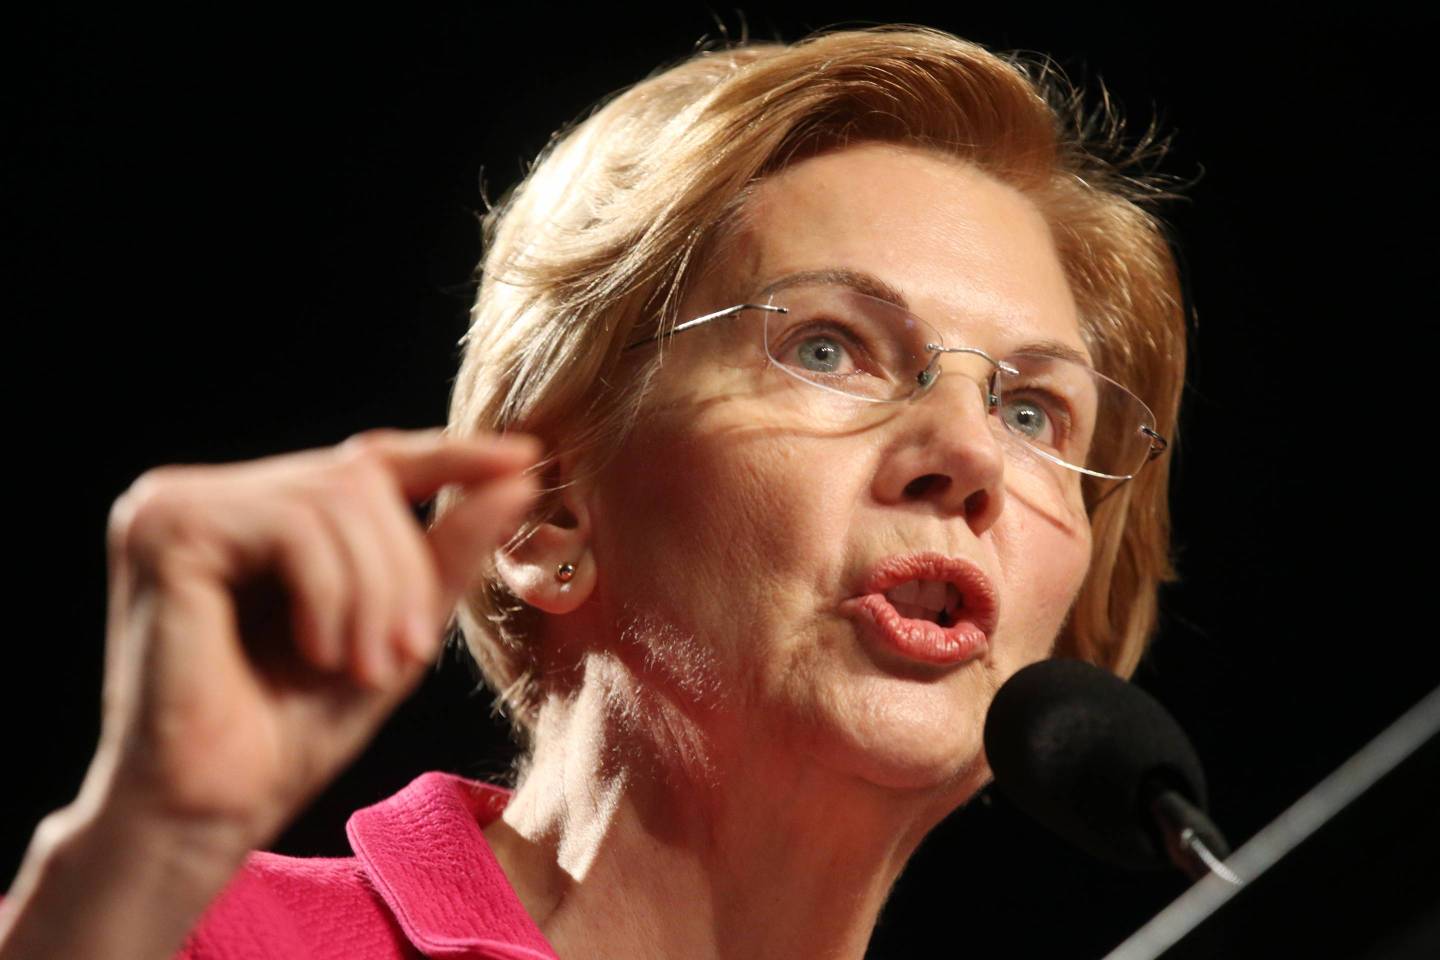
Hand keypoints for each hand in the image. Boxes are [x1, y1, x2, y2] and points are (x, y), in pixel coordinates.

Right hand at [84, 427, 539, 854]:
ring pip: (337, 498)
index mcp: (256, 512)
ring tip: (364, 668)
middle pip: (360, 476)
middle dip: (403, 569)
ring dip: (374, 593)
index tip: (527, 458)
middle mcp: (210, 494)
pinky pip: (295, 527)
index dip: (450, 455)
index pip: (368, 461)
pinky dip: (330, 595)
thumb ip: (450, 553)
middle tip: (407, 654)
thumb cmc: (290, 734)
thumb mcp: (396, 632)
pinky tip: (317, 654)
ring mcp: (177, 504)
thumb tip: (520, 476)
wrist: (206, 814)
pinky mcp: (166, 528)